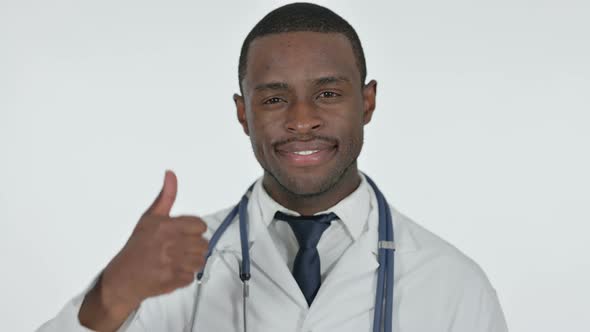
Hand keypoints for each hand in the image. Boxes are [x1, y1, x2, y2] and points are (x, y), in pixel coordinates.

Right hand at [79, 170, 207, 329]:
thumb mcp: (149, 218)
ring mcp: (171, 263)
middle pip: (203, 244)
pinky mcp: (172, 280)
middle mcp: (170, 243)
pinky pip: (191, 277)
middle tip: (179, 249)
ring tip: (176, 260)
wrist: (121, 277)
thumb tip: (171, 174)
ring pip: (200, 261)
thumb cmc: (137, 246)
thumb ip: (166, 196)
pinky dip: (184, 276)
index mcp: (166, 226)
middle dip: (193, 247)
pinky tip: (172, 271)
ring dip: (190, 262)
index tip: (184, 235)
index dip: (194, 231)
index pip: (200, 226)